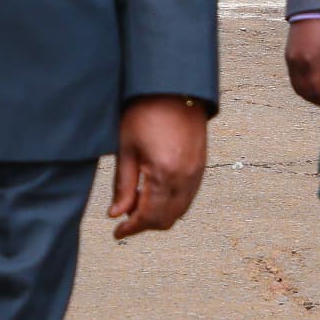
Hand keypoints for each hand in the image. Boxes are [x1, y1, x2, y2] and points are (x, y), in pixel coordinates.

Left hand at [107, 92, 209, 238]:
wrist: (175, 88)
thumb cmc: (146, 112)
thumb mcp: (126, 148)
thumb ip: (122, 185)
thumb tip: (117, 214)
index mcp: (164, 174)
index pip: (148, 217)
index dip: (130, 228)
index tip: (117, 232)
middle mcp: (185, 178)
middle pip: (166, 220)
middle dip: (144, 225)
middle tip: (124, 219)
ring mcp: (196, 173)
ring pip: (179, 212)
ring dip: (159, 215)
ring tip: (137, 204)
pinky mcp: (201, 167)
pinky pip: (188, 197)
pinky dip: (171, 204)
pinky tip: (154, 193)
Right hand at [285, 15, 319, 109]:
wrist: (314, 5)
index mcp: (310, 62)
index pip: (316, 93)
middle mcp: (296, 63)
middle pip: (305, 93)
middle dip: (318, 101)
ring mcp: (290, 59)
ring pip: (297, 87)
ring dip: (310, 95)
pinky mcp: (288, 54)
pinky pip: (294, 77)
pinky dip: (304, 85)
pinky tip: (316, 83)